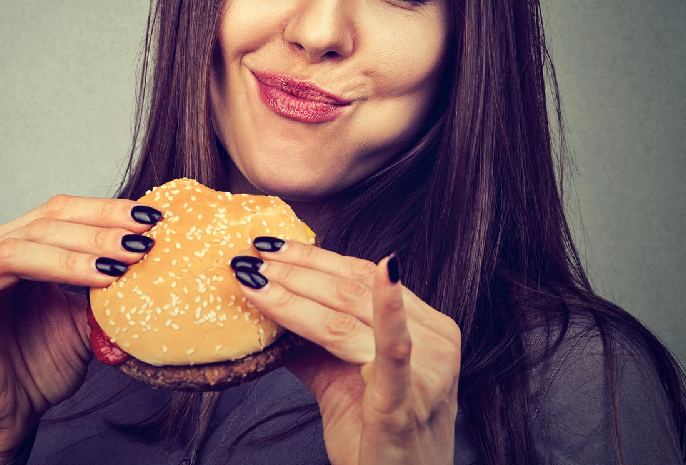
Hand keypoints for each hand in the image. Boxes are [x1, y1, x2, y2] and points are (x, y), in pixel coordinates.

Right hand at [0, 194, 160, 463]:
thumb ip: (106, 290)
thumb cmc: (38, 366)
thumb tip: (154, 261)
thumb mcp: (84, 321)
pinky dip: (21, 270)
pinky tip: (54, 277)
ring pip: (19, 247)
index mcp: (19, 246)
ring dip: (72, 255)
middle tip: (141, 242)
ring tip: (115, 267)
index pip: (63, 213)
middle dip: (99, 231)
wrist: (7, 418)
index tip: (152, 219)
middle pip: (46, 223)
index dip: (107, 211)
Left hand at [233, 241, 460, 464]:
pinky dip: (389, 310)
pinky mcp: (410, 398)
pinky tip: (385, 275)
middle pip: (352, 290)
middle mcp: (435, 341)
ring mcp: (428, 369)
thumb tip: (264, 307)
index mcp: (425, 328)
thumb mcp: (342, 382)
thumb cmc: (377, 440)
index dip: (311, 258)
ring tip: (257, 278)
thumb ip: (313, 345)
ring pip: (350, 316)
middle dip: (294, 270)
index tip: (266, 245)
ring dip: (296, 293)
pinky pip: (395, 349)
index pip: (359, 278)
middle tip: (250, 256)